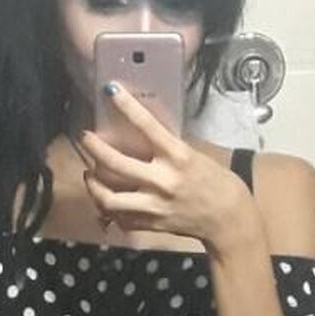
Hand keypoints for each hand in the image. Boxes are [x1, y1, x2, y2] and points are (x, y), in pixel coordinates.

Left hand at [77, 82, 252, 243]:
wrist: (228, 219)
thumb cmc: (215, 182)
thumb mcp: (193, 156)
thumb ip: (166, 149)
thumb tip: (139, 136)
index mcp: (178, 157)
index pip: (147, 126)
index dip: (126, 106)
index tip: (110, 90)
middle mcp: (163, 181)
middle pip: (115, 164)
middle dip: (94, 148)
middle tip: (86, 138)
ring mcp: (154, 205)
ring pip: (109, 198)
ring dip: (93, 184)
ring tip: (90, 174)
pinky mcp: (151, 225)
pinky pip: (119, 217)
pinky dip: (108, 208)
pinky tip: (106, 198)